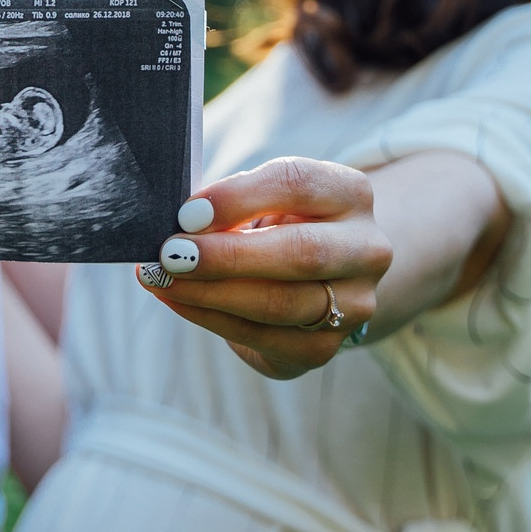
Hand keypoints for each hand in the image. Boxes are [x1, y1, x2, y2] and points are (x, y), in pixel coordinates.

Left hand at [134, 157, 392, 379]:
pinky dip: (211, 318)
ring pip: (281, 303)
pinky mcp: (325, 346)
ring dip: (212, 293)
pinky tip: (178, 300)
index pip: (298, 185)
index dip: (239, 197)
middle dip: (227, 256)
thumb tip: (181, 223)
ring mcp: (354, 304)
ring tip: (163, 278)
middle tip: (171, 253)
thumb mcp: (265, 197)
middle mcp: (367, 248)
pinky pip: (263, 337)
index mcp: (351, 194)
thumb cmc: (280, 221)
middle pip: (302, 252)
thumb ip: (231, 203)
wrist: (324, 275)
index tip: (187, 212)